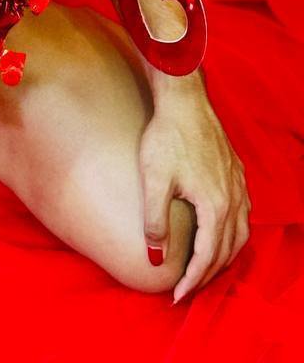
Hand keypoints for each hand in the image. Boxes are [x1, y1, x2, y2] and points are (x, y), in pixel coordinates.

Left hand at [139, 89, 250, 302]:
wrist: (184, 99)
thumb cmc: (166, 137)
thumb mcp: (154, 180)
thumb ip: (154, 222)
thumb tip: (156, 258)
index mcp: (215, 206)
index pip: (207, 257)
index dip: (192, 281)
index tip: (176, 296)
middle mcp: (234, 200)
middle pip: (227, 250)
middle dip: (208, 274)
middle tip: (187, 288)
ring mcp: (238, 185)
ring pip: (240, 234)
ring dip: (223, 256)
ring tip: (203, 268)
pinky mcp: (236, 172)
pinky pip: (242, 214)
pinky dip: (232, 233)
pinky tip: (218, 231)